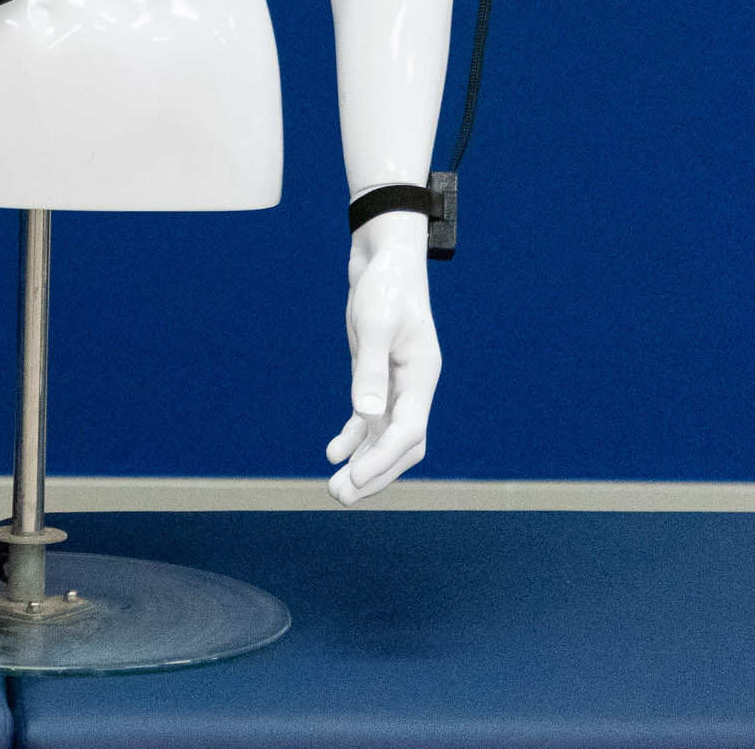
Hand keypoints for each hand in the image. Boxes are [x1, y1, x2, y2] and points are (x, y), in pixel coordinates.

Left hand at [324, 210, 440, 502]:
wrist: (383, 259)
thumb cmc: (385, 286)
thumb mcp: (375, 324)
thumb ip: (371, 371)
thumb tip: (365, 416)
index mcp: (421, 377)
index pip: (407, 432)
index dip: (382, 460)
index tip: (355, 480)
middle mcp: (413, 387)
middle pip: (401, 445)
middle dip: (375, 474)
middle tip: (342, 496)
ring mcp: (396, 384)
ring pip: (384, 437)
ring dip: (363, 464)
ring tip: (336, 490)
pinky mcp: (376, 377)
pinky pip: (368, 419)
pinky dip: (353, 438)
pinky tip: (332, 452)